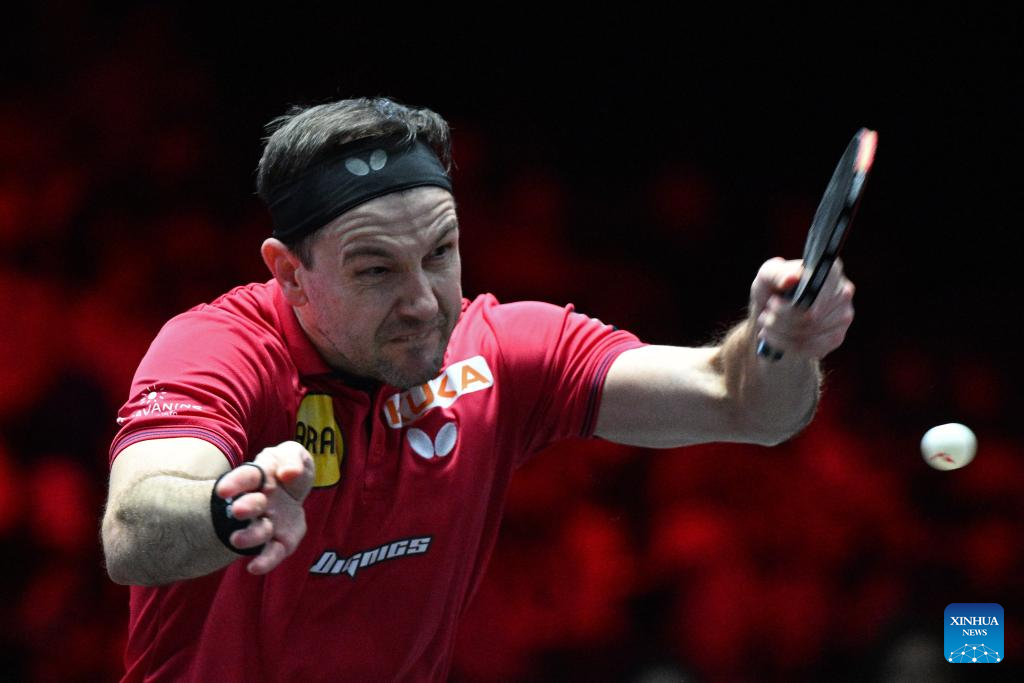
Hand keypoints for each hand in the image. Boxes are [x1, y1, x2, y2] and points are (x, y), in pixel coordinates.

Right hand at [214, 440, 314, 574]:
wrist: (296, 490)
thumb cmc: (288, 468)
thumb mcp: (293, 454)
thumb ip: (293, 458)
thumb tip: (288, 474)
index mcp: (259, 478)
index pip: (245, 478)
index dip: (234, 484)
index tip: (223, 491)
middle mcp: (257, 502)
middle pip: (248, 505)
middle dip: (245, 508)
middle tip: (238, 511)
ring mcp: (267, 523)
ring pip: (256, 532)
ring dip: (249, 536)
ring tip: (237, 541)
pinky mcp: (280, 541)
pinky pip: (272, 552)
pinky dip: (264, 561)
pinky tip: (254, 568)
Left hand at [749, 257, 854, 358]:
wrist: (771, 317)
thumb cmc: (771, 291)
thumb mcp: (766, 277)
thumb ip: (776, 273)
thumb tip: (794, 278)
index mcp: (829, 269)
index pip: (815, 290)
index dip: (790, 301)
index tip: (772, 302)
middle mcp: (843, 290)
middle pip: (810, 315)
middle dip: (780, 318)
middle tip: (766, 315)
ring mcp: (844, 316)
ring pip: (809, 333)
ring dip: (780, 332)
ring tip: (769, 324)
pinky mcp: (837, 337)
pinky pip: (811, 348)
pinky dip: (787, 345)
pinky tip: (777, 337)